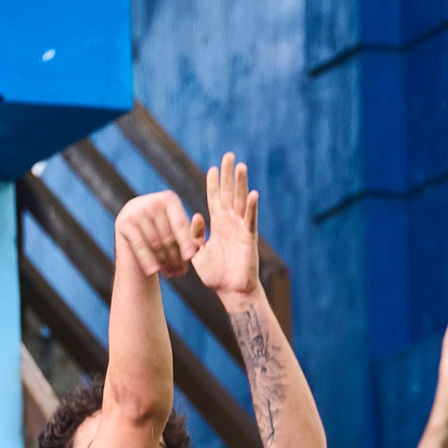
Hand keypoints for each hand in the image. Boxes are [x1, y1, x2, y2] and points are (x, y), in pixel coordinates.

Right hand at [114, 190, 203, 280]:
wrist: (134, 243)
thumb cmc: (164, 240)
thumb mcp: (180, 236)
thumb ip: (194, 234)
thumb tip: (199, 225)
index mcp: (169, 198)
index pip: (180, 224)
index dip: (186, 242)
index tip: (191, 257)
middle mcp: (151, 200)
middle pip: (167, 235)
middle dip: (175, 256)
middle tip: (180, 273)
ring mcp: (135, 209)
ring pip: (154, 242)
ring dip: (164, 261)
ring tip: (171, 274)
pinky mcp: (123, 222)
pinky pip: (139, 245)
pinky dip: (147, 259)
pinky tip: (153, 271)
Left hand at [190, 155, 259, 307]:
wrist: (230, 292)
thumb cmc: (215, 275)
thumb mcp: (198, 253)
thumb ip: (195, 234)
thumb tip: (196, 215)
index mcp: (218, 225)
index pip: (215, 199)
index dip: (214, 184)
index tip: (212, 168)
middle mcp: (230, 223)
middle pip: (229, 194)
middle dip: (228, 175)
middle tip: (228, 155)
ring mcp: (241, 229)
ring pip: (241, 202)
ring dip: (241, 184)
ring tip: (240, 166)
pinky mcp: (249, 238)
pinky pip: (250, 220)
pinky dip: (252, 207)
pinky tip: (252, 194)